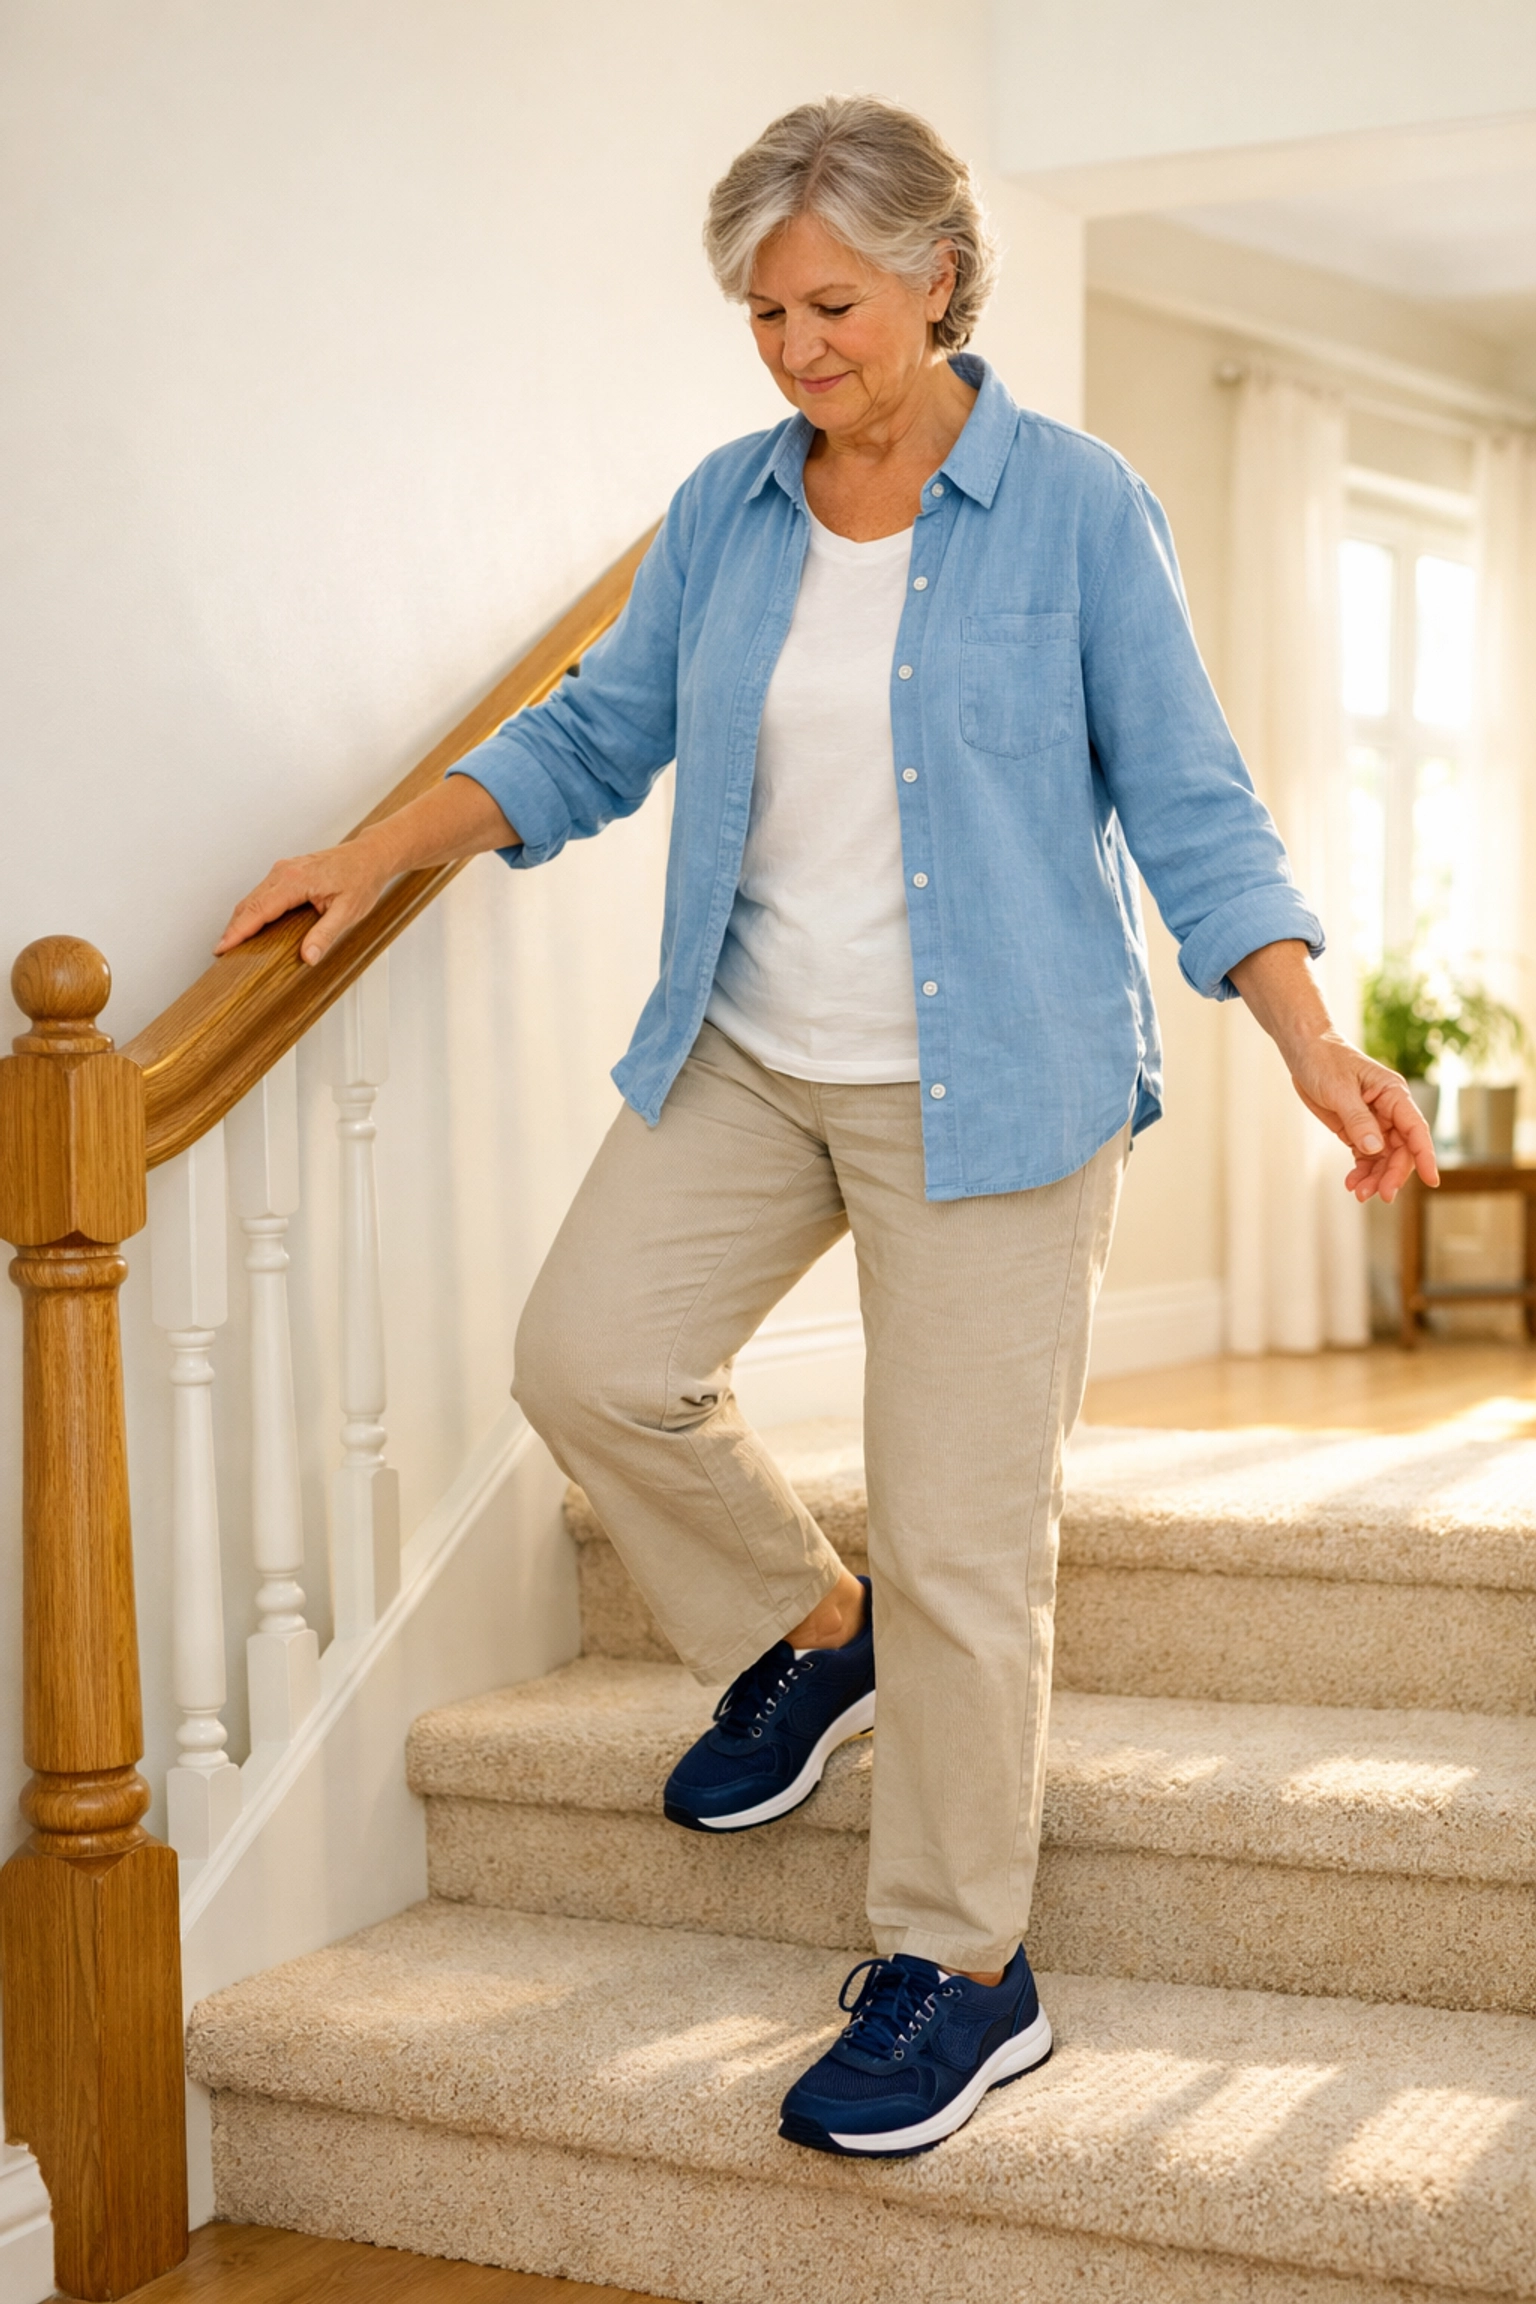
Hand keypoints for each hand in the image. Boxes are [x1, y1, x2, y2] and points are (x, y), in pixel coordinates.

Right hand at [212, 776, 517, 966]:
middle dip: (233, 928)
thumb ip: (326, 934)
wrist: (370, 856)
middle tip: (221, 953)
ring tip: (230, 943)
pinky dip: (251, 909)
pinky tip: (250, 925)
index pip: (258, 910)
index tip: (222, 948)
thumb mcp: (348, 912)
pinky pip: (261, 892)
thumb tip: (308, 957)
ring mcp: (283, 870)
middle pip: (249, 904)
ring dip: (240, 919)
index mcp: (295, 881)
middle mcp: (283, 872)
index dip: (238, 931)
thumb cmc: (362, 880)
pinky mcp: (286, 872)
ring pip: (253, 897)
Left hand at [1285, 1032, 1438, 1203]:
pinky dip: (1362, 1171)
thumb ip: (1357, 1120)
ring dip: (1376, 1177)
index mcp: (1393, 1094)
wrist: (1303, 1049)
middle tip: (1379, 1195)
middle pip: (1401, 1149)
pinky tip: (1352, 1183)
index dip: (1425, 1156)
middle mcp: (1389, 1109)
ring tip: (1359, 1193)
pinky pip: (1366, 1155)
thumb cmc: (1323, 1060)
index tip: (1432, 1181)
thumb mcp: (1339, 1089)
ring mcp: (1374, 1120)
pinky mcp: (1356, 1128)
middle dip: (1393, 1174)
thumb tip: (1375, 1149)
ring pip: (1384, 1157)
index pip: (1416, 1129)